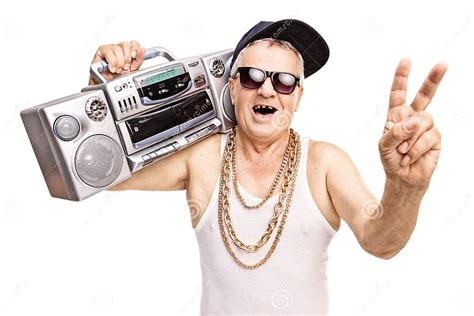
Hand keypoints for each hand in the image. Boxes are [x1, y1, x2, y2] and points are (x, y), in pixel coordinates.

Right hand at [88, 40, 144, 84]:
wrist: (107, 84)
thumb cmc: (118, 77)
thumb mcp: (132, 70)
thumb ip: (138, 60)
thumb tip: (143, 50)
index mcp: (128, 52)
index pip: (134, 43)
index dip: (135, 49)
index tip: (134, 57)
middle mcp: (120, 49)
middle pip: (126, 44)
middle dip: (127, 59)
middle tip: (125, 67)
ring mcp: (111, 48)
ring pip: (118, 48)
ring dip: (119, 62)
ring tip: (118, 69)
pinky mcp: (102, 50)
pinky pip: (109, 52)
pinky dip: (112, 62)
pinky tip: (112, 68)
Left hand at [378, 59, 447, 189]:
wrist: (403, 178)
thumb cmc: (390, 160)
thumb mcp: (384, 146)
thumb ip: (395, 132)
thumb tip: (414, 121)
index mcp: (397, 115)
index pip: (398, 94)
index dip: (401, 78)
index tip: (406, 61)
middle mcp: (413, 117)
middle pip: (425, 95)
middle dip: (433, 80)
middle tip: (443, 64)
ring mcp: (426, 127)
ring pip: (423, 122)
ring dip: (411, 140)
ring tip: (403, 152)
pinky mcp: (435, 138)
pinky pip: (428, 137)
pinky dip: (417, 148)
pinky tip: (411, 157)